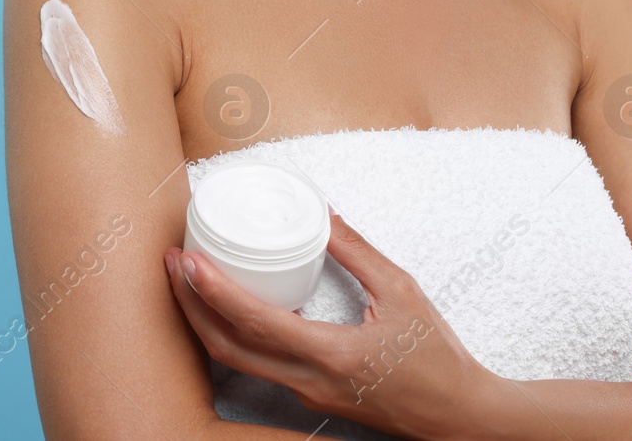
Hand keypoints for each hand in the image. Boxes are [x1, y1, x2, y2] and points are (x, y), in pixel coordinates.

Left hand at [165, 209, 496, 438]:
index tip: (188, 260)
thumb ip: (359, 252)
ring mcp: (306, 394)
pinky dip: (233, 333)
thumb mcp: (403, 293)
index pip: (256, 323)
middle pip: (227, 348)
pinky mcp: (309, 396)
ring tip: (189, 278)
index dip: (214, 291)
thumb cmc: (437, 358)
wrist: (459, 419)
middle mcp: (309, 382)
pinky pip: (258, 364)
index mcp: (332, 355)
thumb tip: (324, 213)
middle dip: (189, 305)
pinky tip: (229, 303)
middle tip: (172, 262)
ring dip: (205, 320)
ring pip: (237, 361)